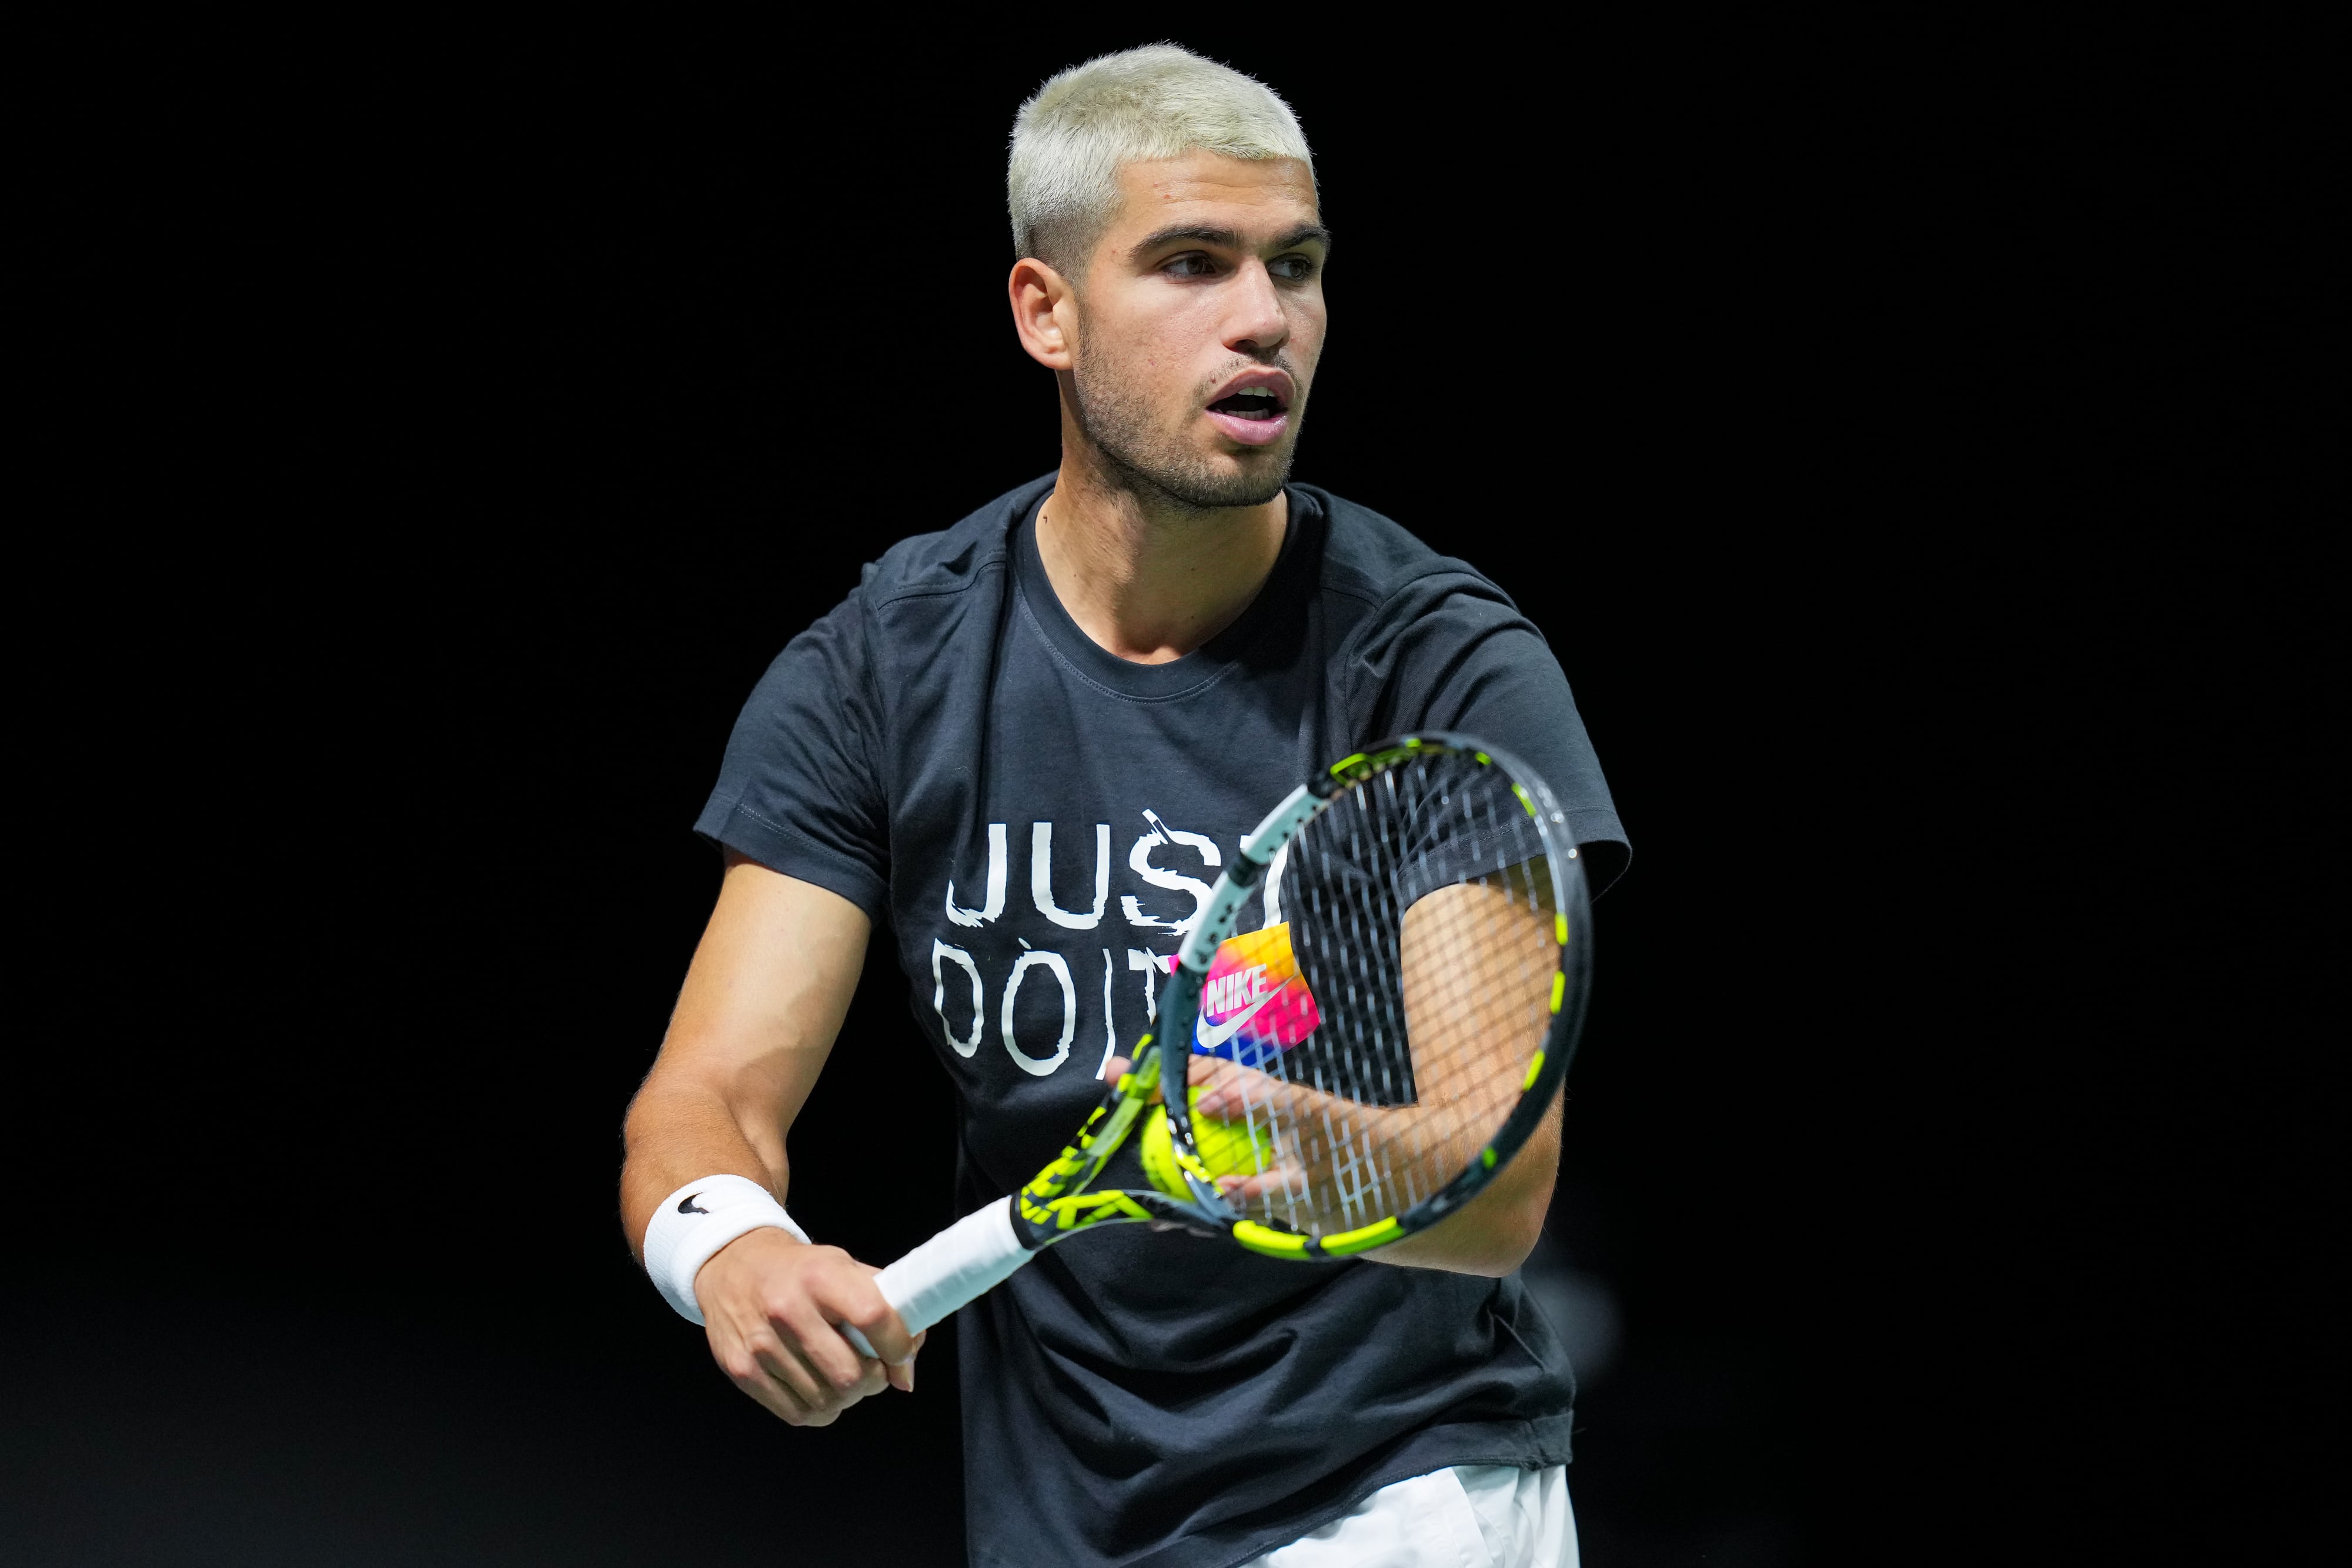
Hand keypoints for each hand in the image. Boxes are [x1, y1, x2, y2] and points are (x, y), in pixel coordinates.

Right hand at [693, 1227, 924, 1426]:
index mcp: (820, 1276)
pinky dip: (819, 1408)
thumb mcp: (843, 1268)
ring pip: (827, 1401)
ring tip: (842, 1373)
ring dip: (846, 1396)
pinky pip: (800, 1414)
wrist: (732, 1267)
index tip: (901, 1352)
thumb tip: (905, 1370)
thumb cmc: (799, 1271)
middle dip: (873, 1380)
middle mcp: (787, 1309)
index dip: (898, 1344)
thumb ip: (885, 1307)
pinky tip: (817, 1384)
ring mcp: (761, 1345)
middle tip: (872, 1369)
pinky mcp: (743, 1372)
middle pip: (850, 1375)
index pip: (873, 1317)